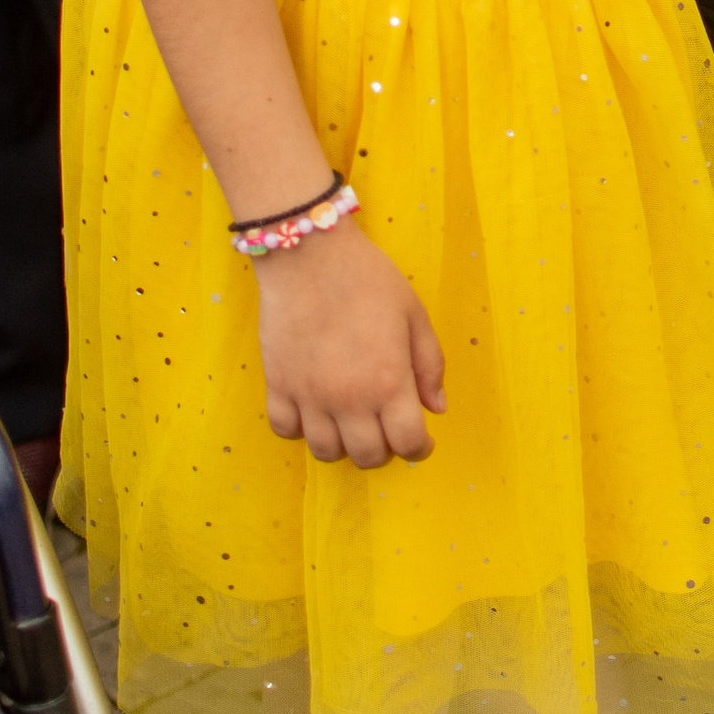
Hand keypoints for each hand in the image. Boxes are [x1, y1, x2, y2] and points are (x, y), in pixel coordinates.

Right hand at [255, 225, 447, 467]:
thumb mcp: (414, 315)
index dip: (419, 449)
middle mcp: (349, 399)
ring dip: (343, 444)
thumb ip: (429, 365)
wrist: (310, 255)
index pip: (408, 444)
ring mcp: (309, 396)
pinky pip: (285, 429)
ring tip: (350, 422)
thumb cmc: (369, 279)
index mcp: (389, 382)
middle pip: (367, 457)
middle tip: (385, 428)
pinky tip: (313, 410)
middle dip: (383, 450)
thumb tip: (436, 408)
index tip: (420, 440)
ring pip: (326, 451)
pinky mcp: (277, 385)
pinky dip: (300, 429)